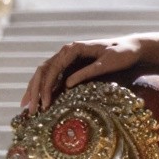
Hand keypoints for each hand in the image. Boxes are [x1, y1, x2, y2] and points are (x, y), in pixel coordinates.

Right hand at [22, 36, 144, 114]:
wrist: (131, 48)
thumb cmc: (122, 54)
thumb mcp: (108, 63)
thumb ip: (88, 72)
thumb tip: (67, 84)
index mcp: (73, 49)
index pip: (52, 68)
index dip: (46, 87)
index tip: (45, 104)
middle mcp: (66, 52)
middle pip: (42, 71)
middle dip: (34, 91)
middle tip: (30, 110)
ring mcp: (67, 59)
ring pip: (43, 74)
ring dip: (34, 90)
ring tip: (27, 108)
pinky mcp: (70, 66)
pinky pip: (52, 77)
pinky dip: (43, 89)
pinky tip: (38, 102)